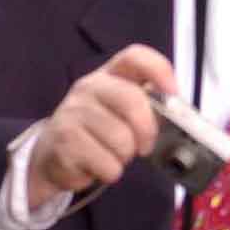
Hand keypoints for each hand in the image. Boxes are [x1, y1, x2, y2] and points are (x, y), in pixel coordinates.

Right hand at [25, 45, 176, 208]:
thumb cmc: (97, 131)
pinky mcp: (64, 143)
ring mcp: (73, 114)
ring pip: (122, 139)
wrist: (52, 154)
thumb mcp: (118, 110)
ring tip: (112, 154)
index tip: (173, 92)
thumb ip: (145, 106)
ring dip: (125, 156)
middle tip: (145, 145)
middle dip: (147, 130)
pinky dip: (110, 172)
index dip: (159, 70)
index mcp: (108, 75)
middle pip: (132, 101)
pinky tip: (97, 165)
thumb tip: (178, 116)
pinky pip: (107, 164)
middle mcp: (88, 88)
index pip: (135, 56)